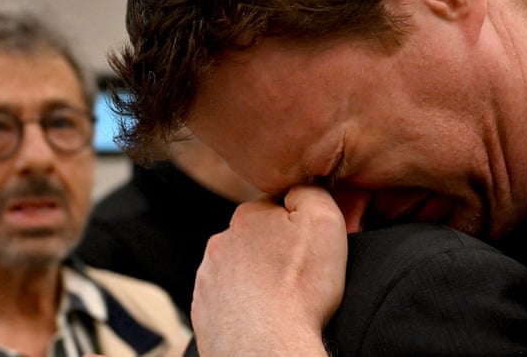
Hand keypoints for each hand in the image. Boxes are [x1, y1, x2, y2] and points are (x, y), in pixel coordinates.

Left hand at [192, 185, 347, 355]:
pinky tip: (262, 314)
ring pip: (239, 269)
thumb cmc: (300, 286)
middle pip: (256, 238)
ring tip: (281, 298)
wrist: (266, 347)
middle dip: (274, 250)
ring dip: (257, 278)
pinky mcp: (203, 311)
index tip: (312, 245)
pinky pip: (227, 299)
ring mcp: (207, 279)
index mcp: (247, 216)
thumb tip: (301, 186)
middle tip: (300, 274)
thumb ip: (311, 190)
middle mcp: (220, 242)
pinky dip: (243, 304)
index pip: (277, 206)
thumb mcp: (323, 219)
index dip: (299, 223)